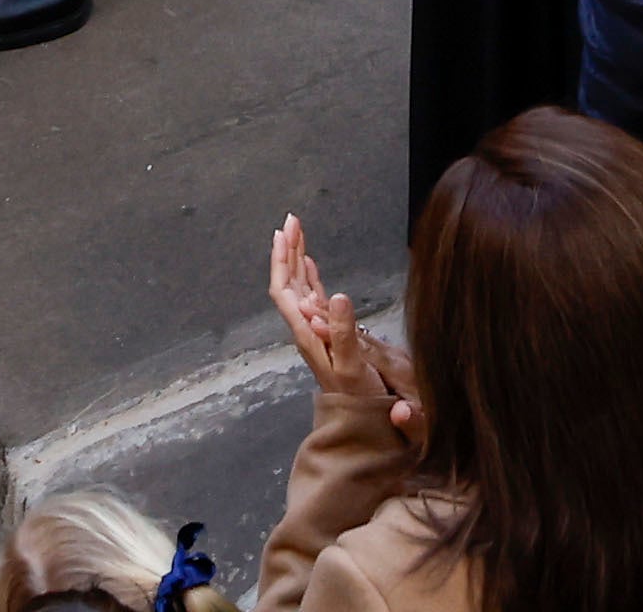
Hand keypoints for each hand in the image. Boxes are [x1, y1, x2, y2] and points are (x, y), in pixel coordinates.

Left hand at [268, 216, 418, 440]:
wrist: (361, 422)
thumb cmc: (359, 397)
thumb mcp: (353, 366)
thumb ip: (345, 332)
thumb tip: (338, 295)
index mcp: (307, 333)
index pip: (283, 289)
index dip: (281, 260)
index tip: (284, 232)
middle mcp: (307, 329)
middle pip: (288, 283)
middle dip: (287, 250)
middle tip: (291, 219)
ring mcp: (317, 330)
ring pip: (299, 287)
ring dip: (296, 258)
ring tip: (297, 231)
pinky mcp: (330, 333)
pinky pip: (314, 296)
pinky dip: (309, 276)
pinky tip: (309, 263)